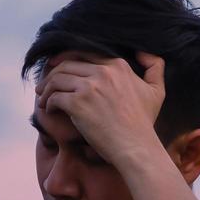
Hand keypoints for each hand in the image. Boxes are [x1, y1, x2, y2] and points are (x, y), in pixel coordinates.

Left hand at [33, 51, 165, 166]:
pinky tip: (49, 110)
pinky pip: (54, 97)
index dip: (67, 59)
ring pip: (57, 79)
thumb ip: (155, 67)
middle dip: (52, 73)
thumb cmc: (144, 123)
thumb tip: (143, 53)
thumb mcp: (156, 90)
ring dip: (46, 88)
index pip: (84, 54)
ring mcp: (89, 87)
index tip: (57, 67)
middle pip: (67, 65)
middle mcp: (103, 72)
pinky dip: (48, 103)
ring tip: (42, 98)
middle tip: (44, 85)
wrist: (136, 146)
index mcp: (117, 65)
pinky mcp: (77, 103)